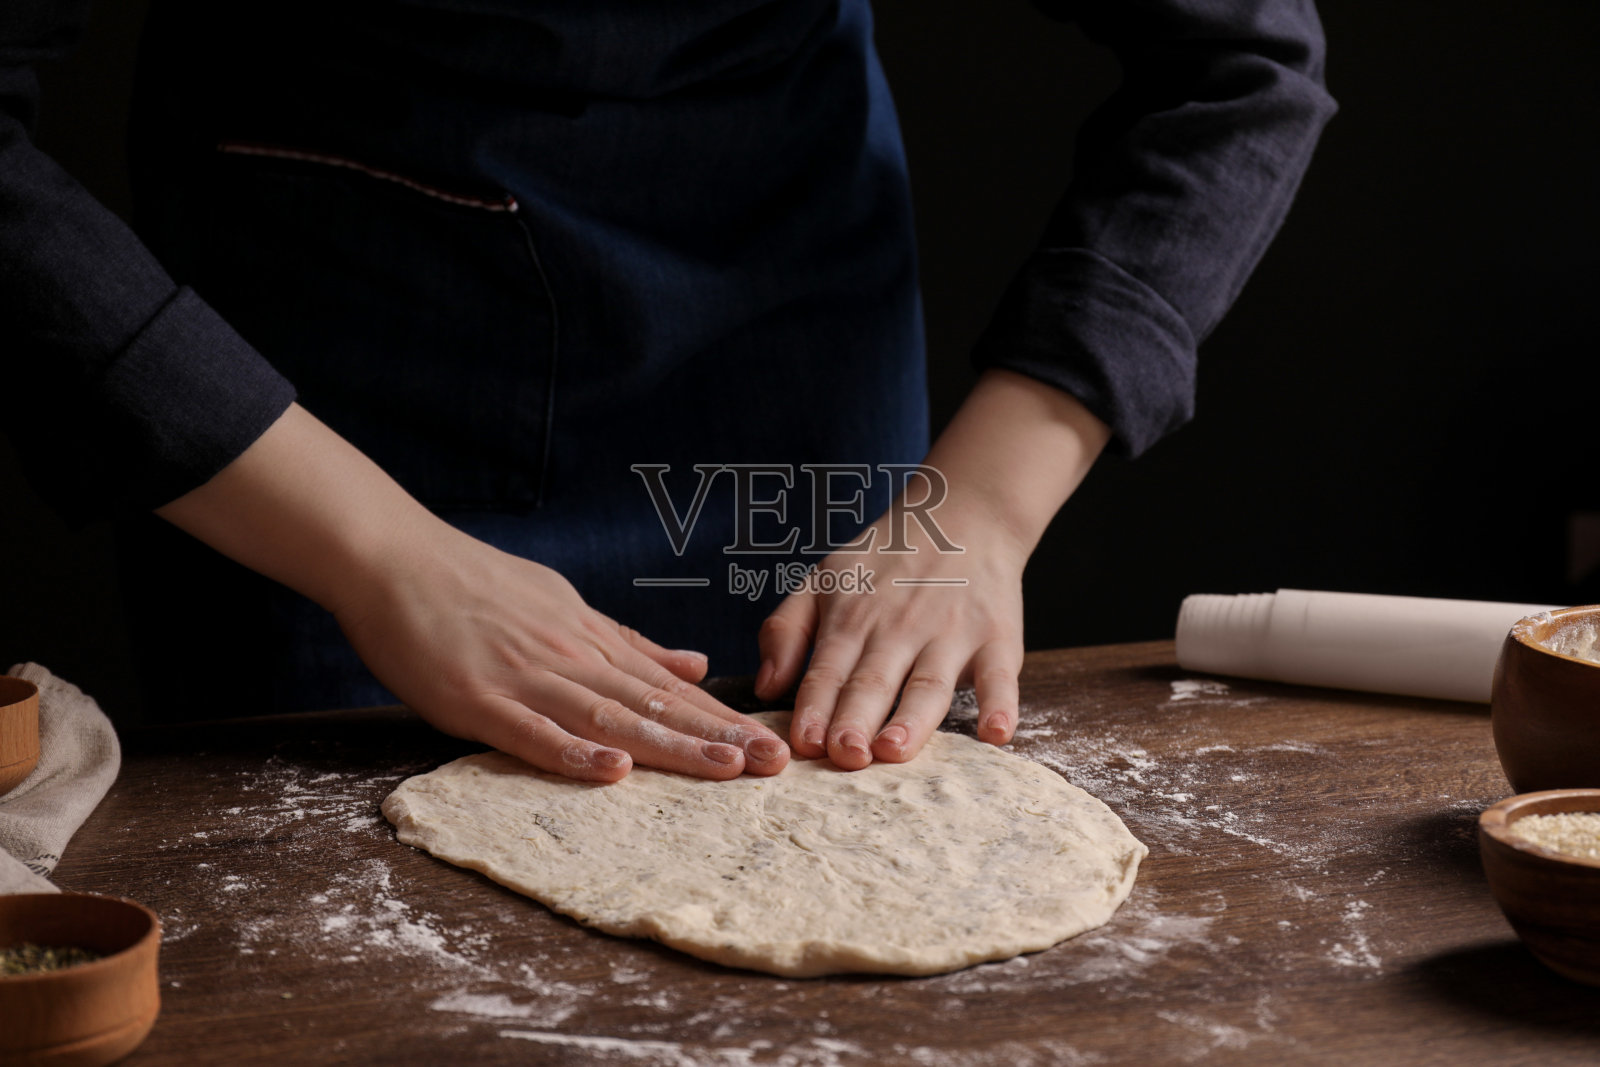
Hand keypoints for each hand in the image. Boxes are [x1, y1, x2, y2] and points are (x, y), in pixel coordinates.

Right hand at [156, 402, 788, 782]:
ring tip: (724, 769)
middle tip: (775, 765)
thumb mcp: (564, 605)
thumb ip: (626, 643)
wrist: (395, 559)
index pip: (668, 688)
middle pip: (653, 705)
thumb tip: (695, 665)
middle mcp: (569, 659)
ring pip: (608, 718)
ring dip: (669, 746)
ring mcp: (524, 678)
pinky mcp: (476, 699)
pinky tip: (612, 771)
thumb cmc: (476, 584)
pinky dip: (571, 752)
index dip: (721, 718)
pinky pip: (530, 732)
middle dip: (717, 737)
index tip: (771, 744)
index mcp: (589, 641)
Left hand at [755, 505, 1026, 768]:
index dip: (815, 707)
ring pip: (928, 683)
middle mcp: (899, 628)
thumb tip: (765, 688)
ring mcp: (950, 634)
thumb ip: (786, 630)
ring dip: (912, 719)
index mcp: (852, 619)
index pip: (828, 670)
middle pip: (874, 681)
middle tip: (843, 755)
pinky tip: (996, 734)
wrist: (965, 516)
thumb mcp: (823, 579)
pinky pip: (1000, 676)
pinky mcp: (997, 639)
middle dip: (856, 720)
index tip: (803, 744)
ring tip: (894, 749)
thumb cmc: (885, 560)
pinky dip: (1001, 705)